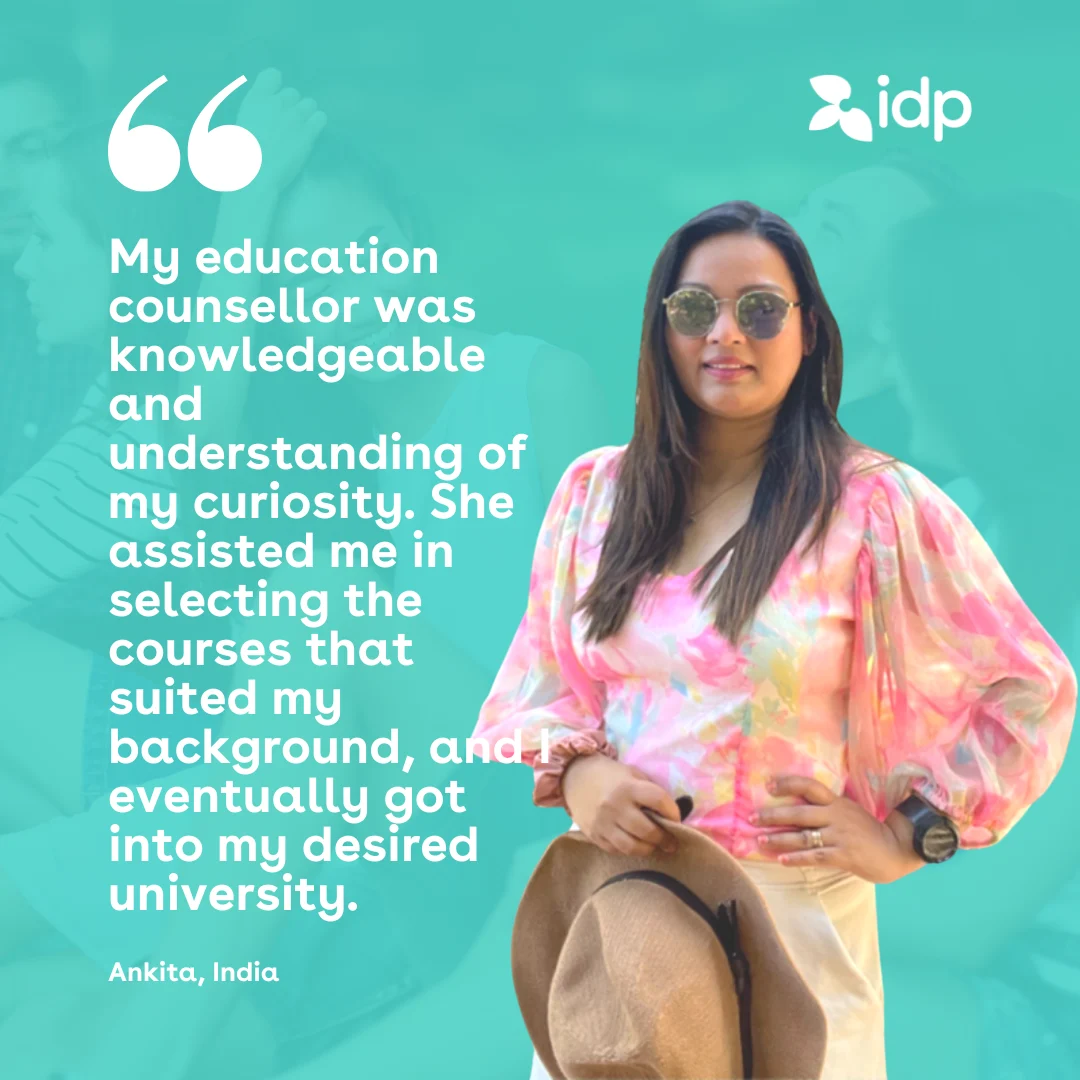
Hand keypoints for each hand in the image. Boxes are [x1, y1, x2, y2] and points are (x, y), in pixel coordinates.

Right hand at [235, 67, 326, 194]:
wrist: (256, 174)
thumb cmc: (240, 156)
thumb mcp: (240, 127)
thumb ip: (254, 115)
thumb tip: (261, 120)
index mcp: (256, 99)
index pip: (272, 75)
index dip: (276, 85)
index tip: (275, 99)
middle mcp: (276, 103)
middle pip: (292, 93)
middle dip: (291, 106)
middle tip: (288, 124)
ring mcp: (294, 116)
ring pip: (309, 103)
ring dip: (307, 114)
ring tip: (302, 129)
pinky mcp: (309, 132)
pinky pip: (321, 117)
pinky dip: (318, 123)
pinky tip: (312, 134)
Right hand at [562, 754, 681, 856]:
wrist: (575, 776)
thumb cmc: (610, 775)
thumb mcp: (632, 773)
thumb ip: (649, 791)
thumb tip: (671, 813)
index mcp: (628, 787)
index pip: (658, 800)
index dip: (673, 812)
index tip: (677, 818)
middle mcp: (615, 806)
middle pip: (647, 830)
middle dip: (664, 838)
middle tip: (671, 842)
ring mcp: (603, 823)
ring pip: (631, 846)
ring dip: (648, 849)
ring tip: (655, 846)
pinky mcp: (593, 835)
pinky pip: (616, 850)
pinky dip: (630, 850)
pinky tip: (636, 845)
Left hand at [753, 775, 924, 883]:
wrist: (897, 849)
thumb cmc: (868, 832)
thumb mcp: (848, 812)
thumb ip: (826, 810)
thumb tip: (795, 811)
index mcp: (837, 802)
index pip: (809, 786)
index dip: (787, 783)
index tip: (768, 785)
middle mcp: (836, 815)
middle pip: (799, 813)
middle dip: (772, 815)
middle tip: (752, 818)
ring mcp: (840, 835)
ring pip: (803, 836)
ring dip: (779, 839)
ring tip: (760, 841)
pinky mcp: (845, 855)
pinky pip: (816, 856)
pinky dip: (797, 858)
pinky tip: (782, 860)